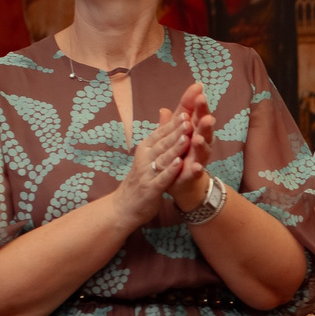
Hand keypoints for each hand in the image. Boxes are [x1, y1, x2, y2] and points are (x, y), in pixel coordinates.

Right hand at [113, 96, 197, 227]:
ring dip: (175, 147)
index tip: (187, 109)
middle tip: (190, 117)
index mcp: (146, 148)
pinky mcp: (150, 188)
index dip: (174, 122)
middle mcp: (145, 158)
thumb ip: (160, 135)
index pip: (161, 132)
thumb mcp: (149, 155)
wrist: (124, 206)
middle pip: (163, 142)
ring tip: (188, 136)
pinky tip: (180, 163)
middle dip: (176, 130)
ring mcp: (147, 173)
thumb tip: (166, 111)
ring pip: (163, 158)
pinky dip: (170, 170)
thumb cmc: (140, 178)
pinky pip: (162, 178)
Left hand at [166, 81, 213, 211]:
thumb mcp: (173, 138)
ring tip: (198, 138)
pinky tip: (197, 167)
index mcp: (194, 131)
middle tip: (205, 113)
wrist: (182, 182)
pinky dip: (197, 169)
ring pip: (202, 149)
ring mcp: (198, 158)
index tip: (198, 89)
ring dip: (201, 144)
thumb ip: (170, 125)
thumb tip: (164, 108)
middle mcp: (200, 143)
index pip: (196, 114)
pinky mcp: (194, 174)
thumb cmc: (180, 155)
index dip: (197, 103)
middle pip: (203, 129)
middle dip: (204, 121)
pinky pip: (196, 172)